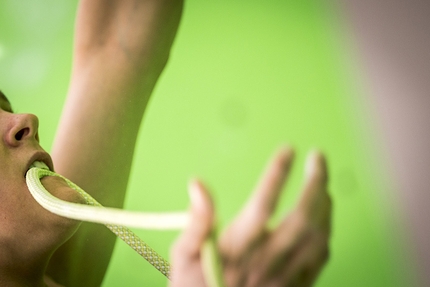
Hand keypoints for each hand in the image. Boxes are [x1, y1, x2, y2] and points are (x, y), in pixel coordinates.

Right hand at [170, 147, 331, 286]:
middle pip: (302, 218)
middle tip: (318, 157)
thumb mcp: (182, 258)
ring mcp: (284, 278)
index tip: (288, 150)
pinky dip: (326, 233)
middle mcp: (266, 262)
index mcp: (237, 250)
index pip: (262, 205)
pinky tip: (324, 220)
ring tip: (322, 183)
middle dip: (315, 183)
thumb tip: (198, 184)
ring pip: (317, 238)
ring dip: (325, 206)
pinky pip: (320, 260)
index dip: (277, 174)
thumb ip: (195, 222)